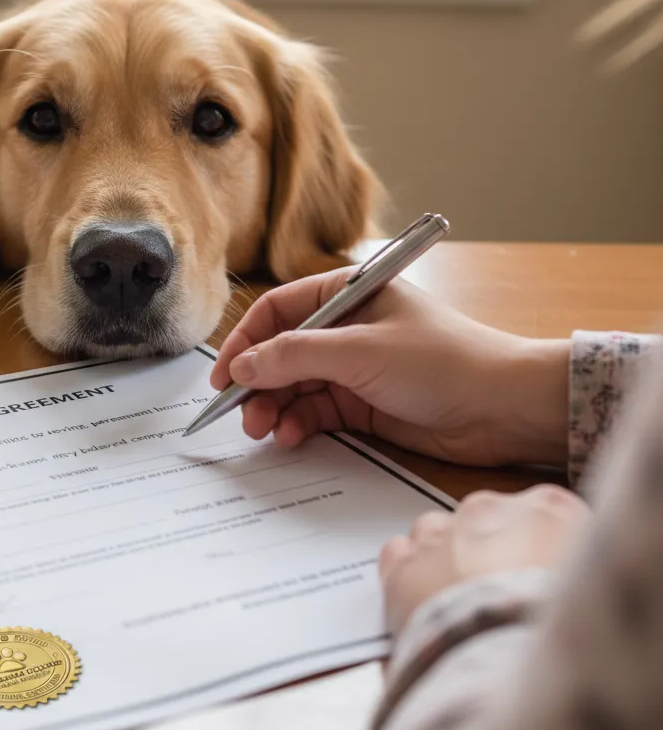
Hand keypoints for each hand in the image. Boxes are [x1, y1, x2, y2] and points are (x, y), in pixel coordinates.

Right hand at [212, 269, 569, 466]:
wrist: (505, 409)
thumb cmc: (443, 361)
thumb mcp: (360, 351)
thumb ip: (294, 356)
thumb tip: (241, 366)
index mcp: (347, 293)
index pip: (278, 311)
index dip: (245, 341)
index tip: (224, 375)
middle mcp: (346, 328)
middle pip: (281, 352)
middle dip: (258, 382)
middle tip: (241, 412)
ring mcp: (354, 367)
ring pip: (294, 386)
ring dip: (274, 407)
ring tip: (264, 430)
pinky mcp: (363, 404)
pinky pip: (315, 412)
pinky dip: (299, 424)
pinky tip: (292, 436)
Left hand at [379, 485, 590, 634]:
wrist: (501, 664)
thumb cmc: (556, 637)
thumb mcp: (592, 598)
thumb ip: (574, 573)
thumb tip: (560, 581)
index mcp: (550, 511)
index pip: (548, 514)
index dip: (542, 549)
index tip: (540, 574)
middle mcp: (490, 509)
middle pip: (489, 522)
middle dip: (491, 553)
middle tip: (500, 599)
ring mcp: (441, 531)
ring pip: (439, 532)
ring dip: (446, 561)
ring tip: (461, 607)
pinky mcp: (402, 562)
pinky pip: (399, 555)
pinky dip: (408, 575)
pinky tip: (424, 605)